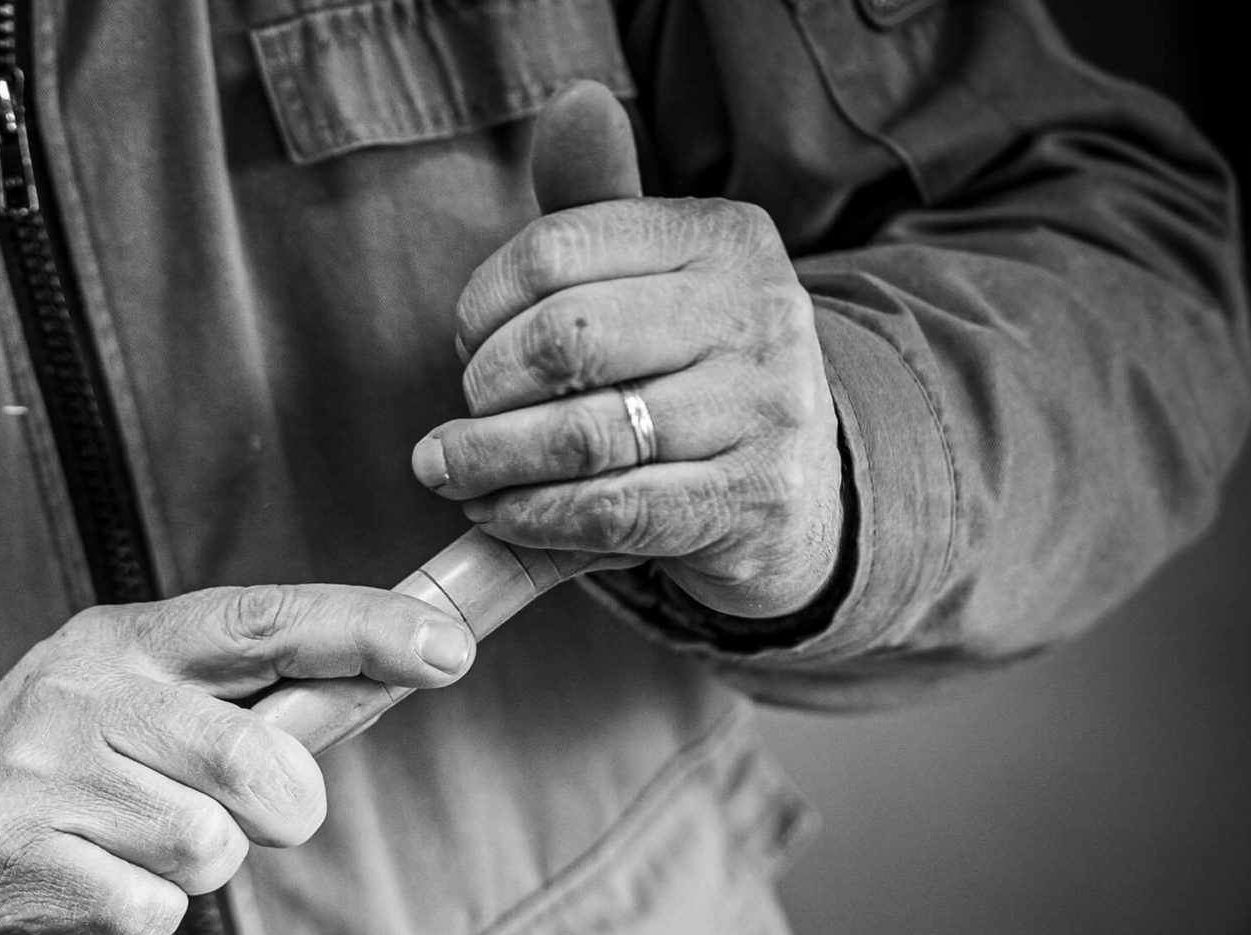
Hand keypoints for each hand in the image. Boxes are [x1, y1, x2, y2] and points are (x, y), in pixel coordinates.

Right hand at [0, 585, 474, 934]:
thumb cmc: (67, 776)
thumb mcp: (144, 708)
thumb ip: (249, 704)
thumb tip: (383, 685)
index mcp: (126, 641)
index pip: (262, 621)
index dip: (361, 631)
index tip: (444, 650)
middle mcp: (79, 693)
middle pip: (256, 763)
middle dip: (275, 814)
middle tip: (230, 822)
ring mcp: (40, 775)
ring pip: (206, 848)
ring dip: (190, 874)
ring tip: (128, 853)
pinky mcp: (13, 859)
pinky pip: (147, 913)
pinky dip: (134, 922)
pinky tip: (88, 891)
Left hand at [412, 85, 843, 621]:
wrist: (798, 488)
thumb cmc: (692, 372)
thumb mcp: (654, 277)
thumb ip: (594, 202)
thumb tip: (572, 102)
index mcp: (722, 238)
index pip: (555, 250)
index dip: (481, 306)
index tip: (467, 342)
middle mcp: (755, 314)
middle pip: (565, 340)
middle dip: (485, 385)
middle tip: (464, 414)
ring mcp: (762, 411)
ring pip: (583, 435)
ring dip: (489, 461)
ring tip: (452, 472)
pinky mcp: (750, 502)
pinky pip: (609, 511)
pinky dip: (531, 516)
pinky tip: (499, 512)